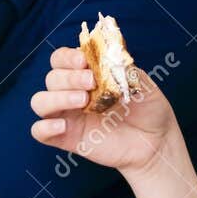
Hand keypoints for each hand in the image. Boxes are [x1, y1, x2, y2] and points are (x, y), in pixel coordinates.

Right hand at [29, 46, 182, 174]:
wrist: (156, 142)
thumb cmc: (148, 109)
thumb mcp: (142, 83)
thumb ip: (123, 68)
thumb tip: (110, 55)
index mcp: (86, 74)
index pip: (61, 59)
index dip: (67, 57)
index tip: (84, 60)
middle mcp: (72, 92)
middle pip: (51, 78)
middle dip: (69, 77)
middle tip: (91, 82)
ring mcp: (68, 116)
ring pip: (40, 102)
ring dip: (56, 98)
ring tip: (82, 101)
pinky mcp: (66, 138)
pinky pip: (40, 131)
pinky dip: (44, 127)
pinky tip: (63, 126)